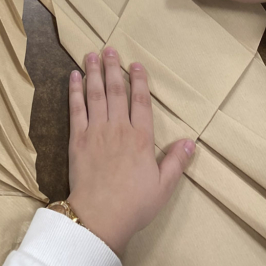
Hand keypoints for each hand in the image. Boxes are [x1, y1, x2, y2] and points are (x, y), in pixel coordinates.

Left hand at [66, 50, 194, 257]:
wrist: (100, 216)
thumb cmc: (135, 204)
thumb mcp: (163, 186)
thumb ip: (176, 162)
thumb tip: (191, 141)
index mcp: (141, 138)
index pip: (141, 102)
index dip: (138, 81)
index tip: (135, 64)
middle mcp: (118, 128)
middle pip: (116, 91)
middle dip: (113, 68)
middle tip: (109, 48)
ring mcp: (96, 131)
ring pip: (95, 94)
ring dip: (93, 72)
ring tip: (91, 54)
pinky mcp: (77, 138)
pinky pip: (76, 108)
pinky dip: (74, 90)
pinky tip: (73, 76)